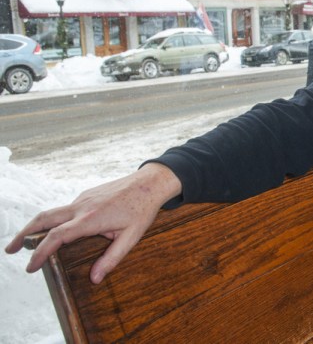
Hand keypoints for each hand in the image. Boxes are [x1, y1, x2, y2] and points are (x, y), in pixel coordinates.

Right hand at [4, 163, 181, 283]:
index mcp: (90, 219)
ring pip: (52, 212)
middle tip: (10, 250)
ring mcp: (82, 199)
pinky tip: (56, 232)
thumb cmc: (142, 210)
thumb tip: (94, 279)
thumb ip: (112, 258)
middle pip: (43, 219)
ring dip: (36, 226)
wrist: (149, 183)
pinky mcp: (86, 195)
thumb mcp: (131, 237)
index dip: (40, 252)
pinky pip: (65, 209)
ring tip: (26, 243)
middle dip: (24, 234)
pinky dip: (53, 220)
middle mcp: (81, 207)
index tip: (30, 267)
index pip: (56, 237)